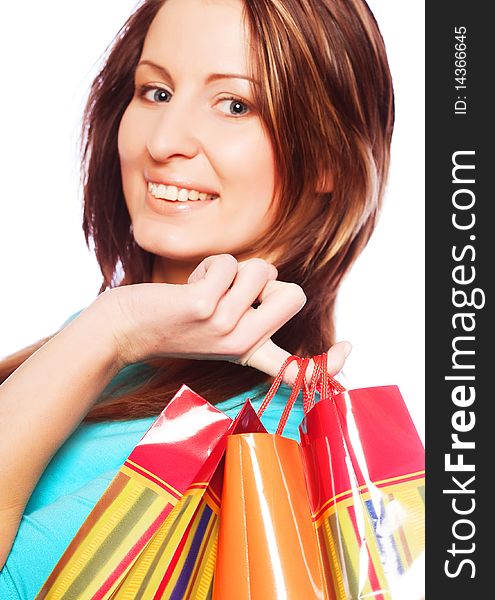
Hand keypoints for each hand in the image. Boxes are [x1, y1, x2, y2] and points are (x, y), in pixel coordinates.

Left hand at [96, 254, 306, 370]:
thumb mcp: (221, 325)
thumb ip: (253, 309)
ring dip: (232, 269)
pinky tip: (190, 287)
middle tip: (232, 294)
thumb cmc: (175, 320)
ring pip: (261, 270)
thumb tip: (273, 281)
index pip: (297, 367)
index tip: (347, 350)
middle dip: (266, 281)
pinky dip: (211, 264)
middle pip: (293, 294)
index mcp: (249, 353)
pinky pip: (229, 263)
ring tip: (206, 289)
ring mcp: (225, 329)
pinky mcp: (204, 308)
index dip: (327, 362)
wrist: (126, 327)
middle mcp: (243, 346)